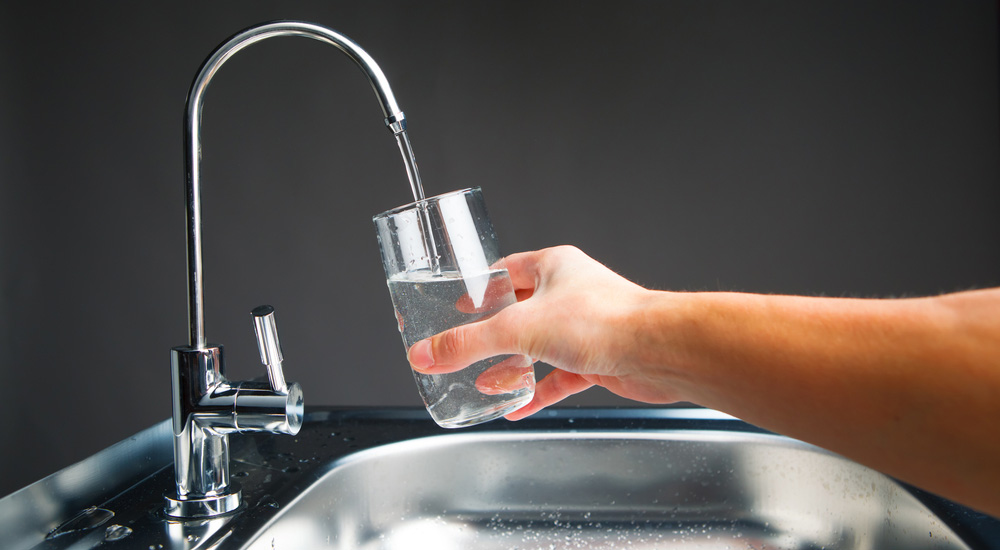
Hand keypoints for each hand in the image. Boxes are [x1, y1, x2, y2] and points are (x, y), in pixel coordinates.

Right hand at [406, 245, 682, 419]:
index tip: (457, 304)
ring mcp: (584, 327)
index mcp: (552, 267)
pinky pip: (559, 376)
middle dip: (491, 335)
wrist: (658, 350)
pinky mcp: (597, 358)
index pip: (505, 271)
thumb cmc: (604, 320)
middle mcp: (569, 293)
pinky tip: (517, 407)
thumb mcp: (518, 330)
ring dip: (512, 366)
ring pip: (539, 347)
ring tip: (484, 383)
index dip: (479, 288)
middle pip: (519, 312)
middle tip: (464, 348)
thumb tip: (426, 353)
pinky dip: (538, 391)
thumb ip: (468, 343)